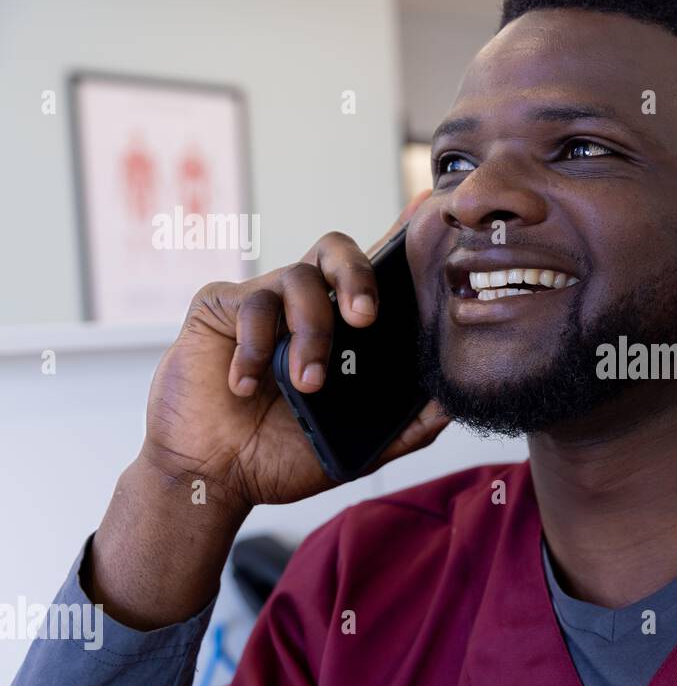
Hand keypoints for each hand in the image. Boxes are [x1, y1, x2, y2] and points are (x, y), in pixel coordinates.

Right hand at [137, 190, 448, 512]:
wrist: (213, 476)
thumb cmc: (282, 456)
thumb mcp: (357, 448)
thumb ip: (406, 428)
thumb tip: (453, 404)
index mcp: (343, 328)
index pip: (376, 273)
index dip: (400, 236)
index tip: (427, 209)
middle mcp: (306, 304)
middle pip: (337, 250)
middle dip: (357, 276)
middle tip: (365, 318)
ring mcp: (264, 301)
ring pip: (299, 278)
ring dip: (310, 332)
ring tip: (306, 383)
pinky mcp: (220, 306)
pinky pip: (250, 304)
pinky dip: (255, 348)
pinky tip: (247, 385)